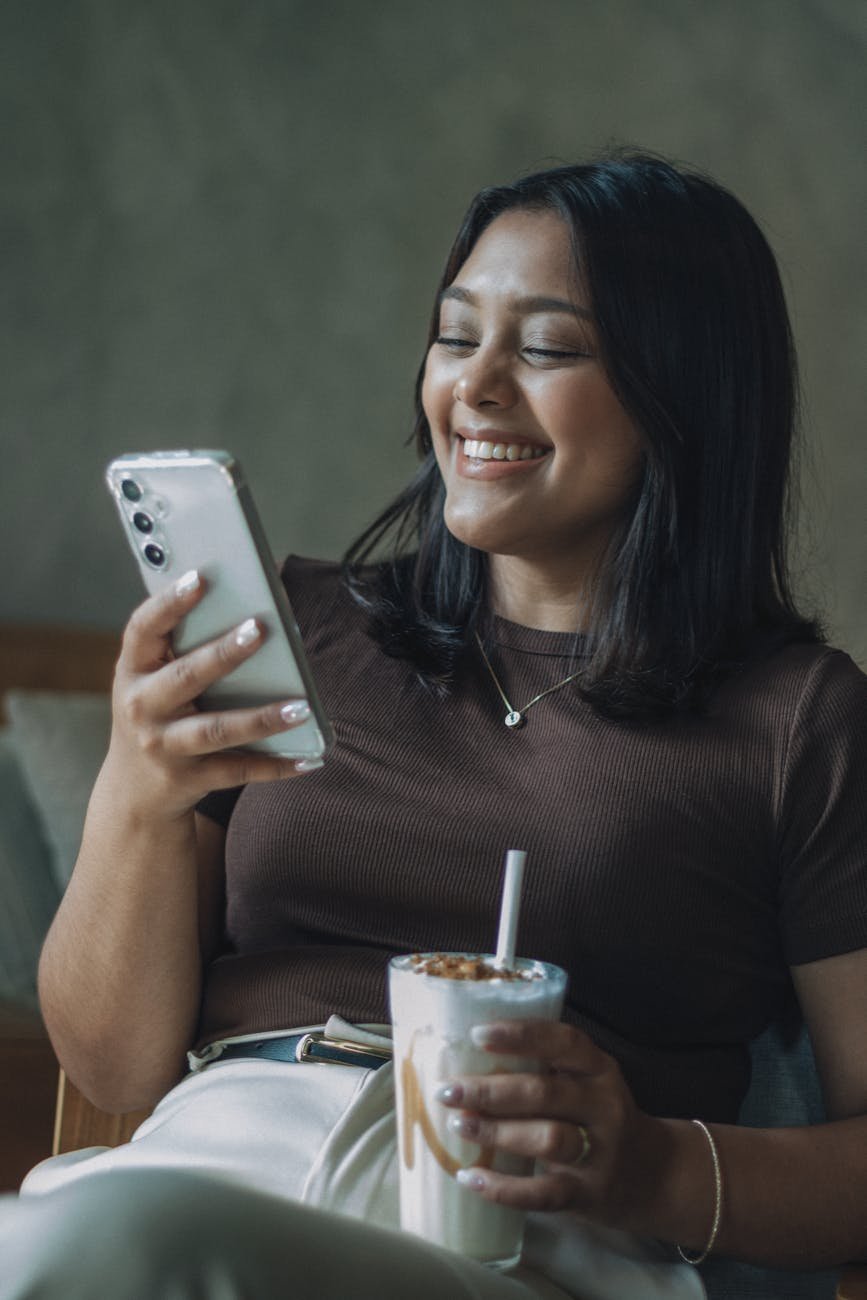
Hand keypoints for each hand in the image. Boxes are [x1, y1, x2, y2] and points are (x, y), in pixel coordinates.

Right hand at [106, 570, 320, 819]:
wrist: (133, 793)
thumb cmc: (157, 715)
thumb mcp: (151, 680)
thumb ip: (182, 647)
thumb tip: (249, 608)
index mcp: (133, 670)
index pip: (143, 628)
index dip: (169, 602)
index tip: (200, 578)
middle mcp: (142, 708)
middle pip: (186, 676)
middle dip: (224, 653)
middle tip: (260, 628)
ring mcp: (165, 747)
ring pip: (217, 730)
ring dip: (261, 718)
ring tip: (302, 706)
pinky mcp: (190, 779)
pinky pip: (239, 770)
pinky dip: (277, 765)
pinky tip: (310, 758)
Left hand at [437, 1019, 674, 1233]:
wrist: (653, 1174)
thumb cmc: (599, 1116)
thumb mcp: (587, 1082)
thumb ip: (547, 1067)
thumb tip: (468, 1053)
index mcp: (600, 1069)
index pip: (564, 1042)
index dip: (521, 1035)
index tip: (477, 1034)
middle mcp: (604, 1106)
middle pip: (545, 1092)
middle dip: (491, 1091)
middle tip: (448, 1090)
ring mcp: (600, 1152)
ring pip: (547, 1138)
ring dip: (497, 1132)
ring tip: (457, 1125)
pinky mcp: (588, 1194)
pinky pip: (543, 1193)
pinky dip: (503, 1188)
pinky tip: (470, 1177)